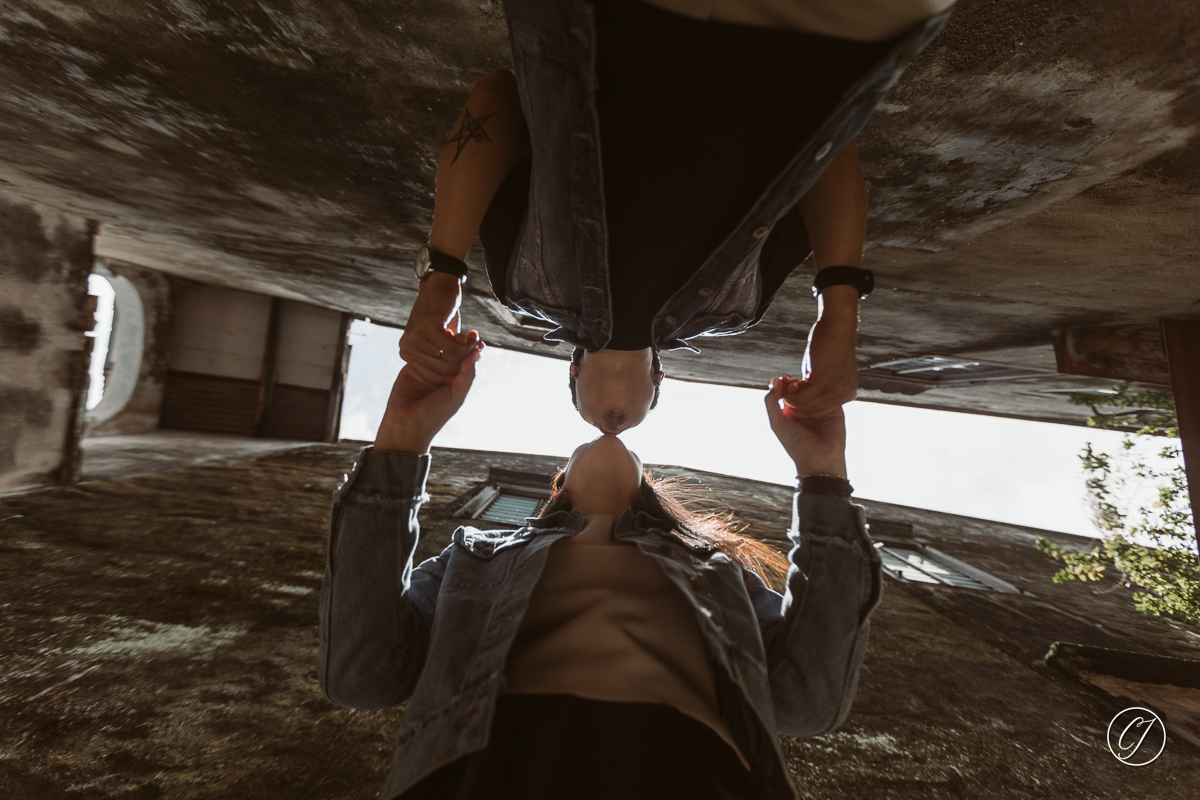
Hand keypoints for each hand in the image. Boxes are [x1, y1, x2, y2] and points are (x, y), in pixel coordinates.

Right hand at [375, 337, 483, 452]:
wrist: (405, 425)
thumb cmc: (434, 415)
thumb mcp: (456, 395)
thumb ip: (467, 374)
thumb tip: (477, 352)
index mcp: (458, 380)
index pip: (467, 360)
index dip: (472, 348)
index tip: (476, 337)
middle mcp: (445, 373)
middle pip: (454, 352)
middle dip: (459, 341)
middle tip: (464, 332)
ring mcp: (429, 369)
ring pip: (438, 349)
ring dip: (443, 339)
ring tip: (448, 330)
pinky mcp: (413, 367)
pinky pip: (420, 351)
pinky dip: (425, 343)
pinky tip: (431, 333)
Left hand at [399, 272, 474, 382]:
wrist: (438, 286)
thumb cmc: (440, 314)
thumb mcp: (439, 339)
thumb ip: (442, 357)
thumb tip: (458, 379)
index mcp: (407, 353)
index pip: (436, 374)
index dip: (455, 368)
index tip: (469, 357)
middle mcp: (407, 348)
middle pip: (444, 369)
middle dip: (463, 359)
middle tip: (475, 346)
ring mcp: (415, 339)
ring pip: (450, 358)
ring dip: (466, 349)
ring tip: (472, 339)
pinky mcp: (427, 328)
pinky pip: (453, 347)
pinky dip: (465, 342)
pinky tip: (468, 334)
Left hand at [765, 376, 847, 478]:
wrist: (820, 460)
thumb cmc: (796, 444)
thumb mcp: (777, 423)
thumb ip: (771, 402)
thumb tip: (774, 380)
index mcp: (788, 411)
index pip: (785, 390)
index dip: (783, 383)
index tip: (784, 379)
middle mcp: (804, 408)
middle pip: (800, 387)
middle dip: (796, 382)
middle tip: (795, 383)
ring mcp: (819, 407)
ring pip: (814, 388)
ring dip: (810, 384)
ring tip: (806, 386)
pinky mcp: (834, 408)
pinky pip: (830, 393)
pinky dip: (826, 387)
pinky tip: (821, 387)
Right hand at [783, 286, 858, 418]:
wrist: (838, 325)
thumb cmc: (830, 343)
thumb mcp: (825, 370)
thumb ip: (817, 386)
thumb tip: (799, 397)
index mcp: (847, 393)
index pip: (821, 409)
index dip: (803, 402)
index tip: (791, 390)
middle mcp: (846, 395)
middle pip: (812, 410)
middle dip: (794, 399)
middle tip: (785, 385)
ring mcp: (837, 391)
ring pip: (804, 405)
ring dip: (790, 394)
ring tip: (785, 381)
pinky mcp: (825, 383)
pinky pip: (801, 397)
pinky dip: (790, 391)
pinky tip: (788, 380)